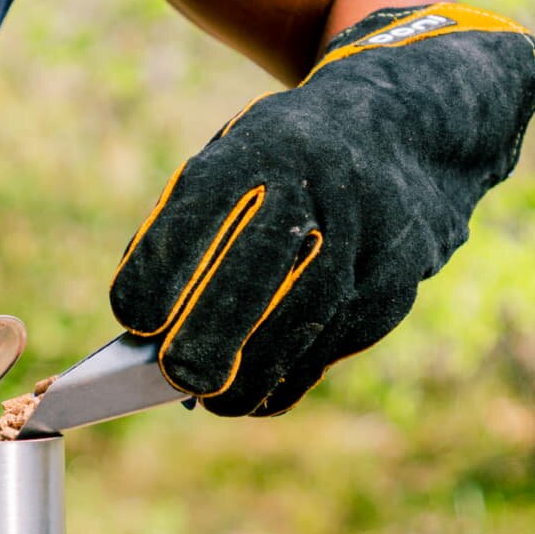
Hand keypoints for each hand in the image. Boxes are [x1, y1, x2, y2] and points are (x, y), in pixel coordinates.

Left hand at [111, 4, 534, 415]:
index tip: (132, 316)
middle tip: (174, 372)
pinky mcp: (393, 285)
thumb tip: (143, 330)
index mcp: (265, 148)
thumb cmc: (282, 161)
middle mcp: (322, 188)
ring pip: (308, 320)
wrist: (402, 135)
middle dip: (214, 329)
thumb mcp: (231, 158)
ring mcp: (368, 239)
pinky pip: (334, 345)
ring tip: (207, 398)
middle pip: (264, 267)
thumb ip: (185, 227)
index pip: (206, 208)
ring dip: (252, 371)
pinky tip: (250, 398)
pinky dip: (288, 378)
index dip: (165, 266)